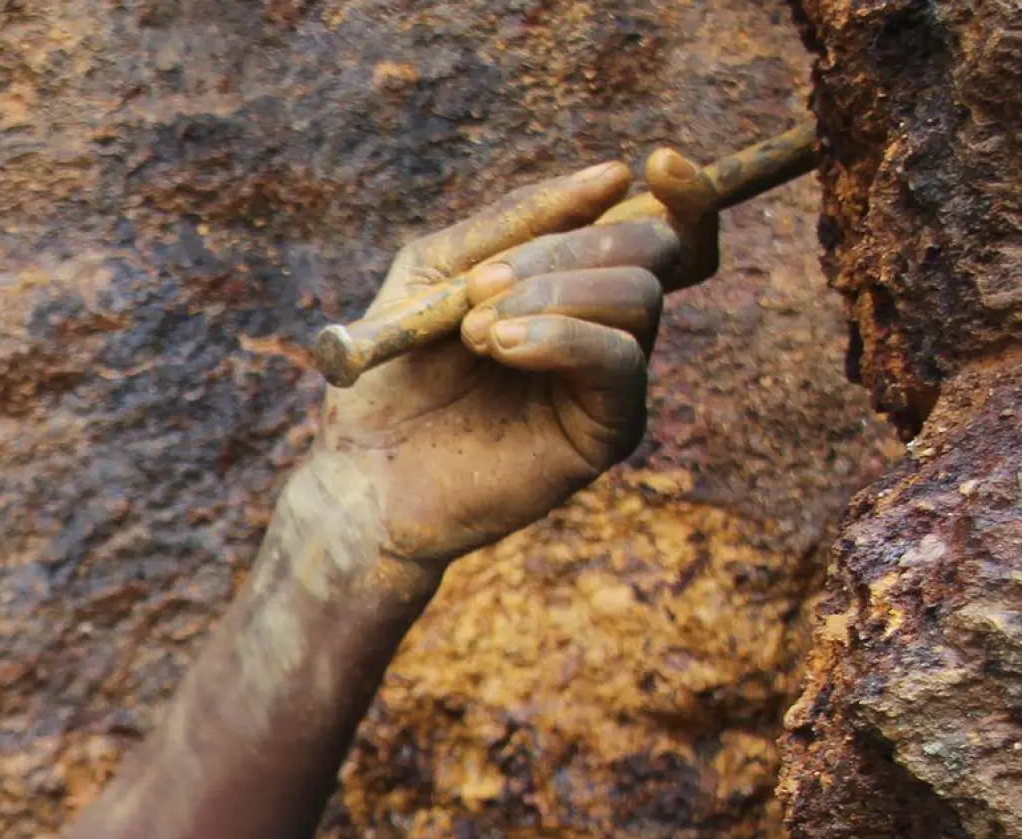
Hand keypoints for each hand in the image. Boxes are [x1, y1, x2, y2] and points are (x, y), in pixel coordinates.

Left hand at [312, 151, 717, 567]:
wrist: (363, 469)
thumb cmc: (393, 371)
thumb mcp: (438, 269)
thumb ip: (515, 221)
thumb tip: (616, 175)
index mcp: (572, 282)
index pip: (662, 227)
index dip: (682, 191)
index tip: (660, 160)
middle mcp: (604, 325)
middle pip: (652, 249)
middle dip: (568, 249)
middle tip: (482, 287)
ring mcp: (610, 378)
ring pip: (639, 296)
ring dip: (551, 293)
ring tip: (476, 330)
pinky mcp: (607, 431)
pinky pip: (619, 360)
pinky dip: (561, 336)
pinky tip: (502, 346)